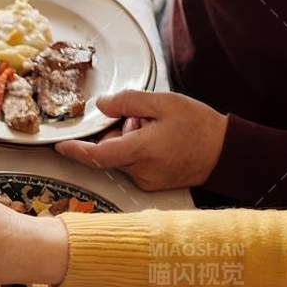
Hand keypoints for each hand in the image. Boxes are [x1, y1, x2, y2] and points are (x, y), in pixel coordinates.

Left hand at [55, 90, 227, 190]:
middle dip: (116, 133)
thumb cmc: (199, 126)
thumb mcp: (165, 102)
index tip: (60, 145)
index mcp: (143, 151)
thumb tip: (100, 105)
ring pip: (120, 158)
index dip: (77, 150)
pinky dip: (136, 151)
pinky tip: (158, 142)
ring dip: (127, 141)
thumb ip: (129, 101)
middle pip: (109, 152)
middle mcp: (141, 171)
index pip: (98, 155)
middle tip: (141, 118)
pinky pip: (131, 165)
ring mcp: (146, 181)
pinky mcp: (151, 185)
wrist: (225, 152)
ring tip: (155, 129)